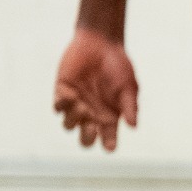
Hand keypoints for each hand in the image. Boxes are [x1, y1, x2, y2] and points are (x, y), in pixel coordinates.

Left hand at [53, 28, 139, 150]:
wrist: (100, 43)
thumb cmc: (118, 65)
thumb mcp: (129, 86)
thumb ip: (130, 106)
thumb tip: (133, 126)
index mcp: (110, 115)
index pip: (109, 137)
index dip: (109, 144)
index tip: (110, 147)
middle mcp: (92, 113)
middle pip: (85, 138)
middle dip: (87, 137)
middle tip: (92, 126)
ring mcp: (76, 104)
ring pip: (69, 125)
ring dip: (75, 119)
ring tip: (82, 106)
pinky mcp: (63, 92)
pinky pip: (58, 107)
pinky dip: (63, 105)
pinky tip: (71, 96)